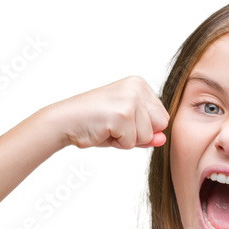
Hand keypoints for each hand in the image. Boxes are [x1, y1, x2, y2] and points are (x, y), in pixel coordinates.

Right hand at [49, 75, 168, 150]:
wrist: (65, 122)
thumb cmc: (94, 123)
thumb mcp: (126, 127)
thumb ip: (147, 132)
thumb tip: (163, 139)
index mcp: (140, 84)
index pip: (162, 117)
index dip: (144, 128)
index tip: (122, 122)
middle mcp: (137, 87)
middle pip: (160, 125)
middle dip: (140, 135)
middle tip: (115, 127)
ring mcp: (130, 99)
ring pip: (147, 136)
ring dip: (127, 140)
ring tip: (108, 128)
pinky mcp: (122, 113)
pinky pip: (132, 143)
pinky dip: (118, 144)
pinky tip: (103, 131)